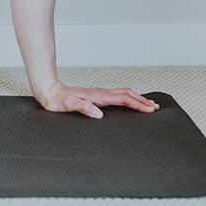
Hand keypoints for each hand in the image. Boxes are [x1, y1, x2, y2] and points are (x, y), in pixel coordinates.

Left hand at [33, 81, 158, 118]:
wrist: (48, 91)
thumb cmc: (57, 100)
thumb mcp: (69, 105)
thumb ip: (84, 108)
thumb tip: (98, 114)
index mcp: (98, 96)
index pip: (124, 99)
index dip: (139, 105)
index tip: (150, 110)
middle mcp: (101, 93)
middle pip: (128, 94)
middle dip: (143, 101)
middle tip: (156, 107)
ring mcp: (99, 94)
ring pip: (123, 93)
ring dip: (137, 98)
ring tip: (148, 104)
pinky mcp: (95, 96)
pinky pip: (117, 96)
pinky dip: (128, 98)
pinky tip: (128, 102)